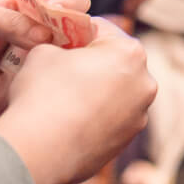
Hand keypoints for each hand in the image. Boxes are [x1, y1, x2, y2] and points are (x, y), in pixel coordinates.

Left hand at [0, 0, 75, 118]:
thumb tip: (45, 36)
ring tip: (43, 71)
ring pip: (75, 62)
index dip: (70, 6)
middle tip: (50, 50)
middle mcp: (44, 34)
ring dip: (68, 65)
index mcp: (32, 8)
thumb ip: (8, 18)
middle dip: (77, 38)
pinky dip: (54, 90)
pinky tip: (36, 90)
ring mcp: (41, 63)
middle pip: (82, 31)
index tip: (53, 17)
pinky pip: (54, 90)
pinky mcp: (33, 90)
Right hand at [0, 15, 156, 183]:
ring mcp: (138, 115)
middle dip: (90, 64)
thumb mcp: (43, 52)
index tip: (59, 42)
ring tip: (64, 100)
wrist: (38, 152)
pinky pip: (109, 121)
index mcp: (130, 51)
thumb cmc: (42, 93)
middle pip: (114, 63)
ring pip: (115, 94)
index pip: (102, 30)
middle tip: (61, 70)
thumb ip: (59, 45)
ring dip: (95, 93)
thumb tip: (59, 52)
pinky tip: (69, 123)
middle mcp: (144, 82)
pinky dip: (94, 119)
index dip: (76, 33)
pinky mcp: (126, 141)